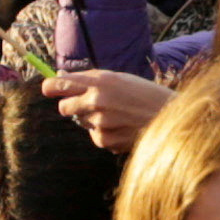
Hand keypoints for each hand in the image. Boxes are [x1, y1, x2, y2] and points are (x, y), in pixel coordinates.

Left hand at [49, 64, 165, 149]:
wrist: (172, 118)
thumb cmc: (147, 96)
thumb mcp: (122, 79)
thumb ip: (93, 79)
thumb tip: (63, 79)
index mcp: (101, 80)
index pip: (63, 83)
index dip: (51, 86)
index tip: (47, 88)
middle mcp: (97, 99)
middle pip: (64, 107)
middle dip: (71, 106)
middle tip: (87, 105)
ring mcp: (100, 121)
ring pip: (82, 122)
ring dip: (93, 120)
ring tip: (117, 116)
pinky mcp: (105, 140)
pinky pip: (94, 136)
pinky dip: (104, 134)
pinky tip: (123, 128)